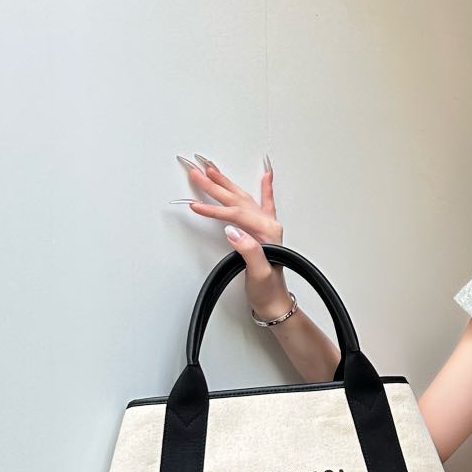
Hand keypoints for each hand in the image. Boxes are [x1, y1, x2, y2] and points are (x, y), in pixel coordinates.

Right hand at [175, 152, 286, 312]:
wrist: (275, 303)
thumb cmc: (267, 290)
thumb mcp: (258, 273)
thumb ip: (248, 250)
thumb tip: (233, 231)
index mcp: (267, 233)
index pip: (236, 215)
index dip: (214, 210)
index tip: (196, 206)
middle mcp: (268, 226)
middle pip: (238, 200)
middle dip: (216, 185)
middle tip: (197, 173)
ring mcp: (266, 227)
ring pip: (244, 198)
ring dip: (228, 183)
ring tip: (213, 169)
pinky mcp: (264, 232)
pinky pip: (264, 204)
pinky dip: (265, 189)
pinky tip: (266, 177)